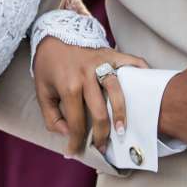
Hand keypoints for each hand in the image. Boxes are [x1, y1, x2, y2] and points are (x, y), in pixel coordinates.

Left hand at [33, 39, 146, 157]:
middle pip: (100, 112)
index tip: (75, 152)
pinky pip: (131, 62)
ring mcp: (101, 62)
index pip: (77, 122)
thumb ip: (51, 117)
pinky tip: (144, 88)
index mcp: (68, 86)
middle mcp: (86, 75)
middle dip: (101, 134)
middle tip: (102, 146)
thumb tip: (68, 134)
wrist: (52, 34)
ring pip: (117, 91)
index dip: (76, 141)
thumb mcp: (41, 93)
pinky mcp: (111, 53)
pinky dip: (141, 73)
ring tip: (123, 129)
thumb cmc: (48, 67)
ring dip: (122, 113)